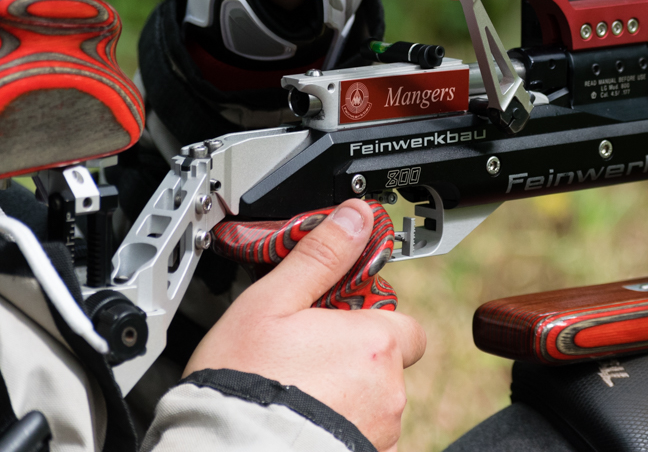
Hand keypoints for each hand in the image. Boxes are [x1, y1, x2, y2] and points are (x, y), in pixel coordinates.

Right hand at [184, 198, 425, 451]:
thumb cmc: (246, 382)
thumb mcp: (272, 302)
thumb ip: (321, 257)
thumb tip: (355, 217)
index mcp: (374, 343)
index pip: (402, 323)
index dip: (369, 319)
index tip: (335, 321)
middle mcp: (389, 390)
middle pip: (384, 364)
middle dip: (353, 359)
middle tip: (305, 358)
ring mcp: (381, 432)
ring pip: (372, 403)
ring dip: (346, 397)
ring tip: (297, 395)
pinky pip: (360, 436)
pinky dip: (338, 429)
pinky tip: (302, 424)